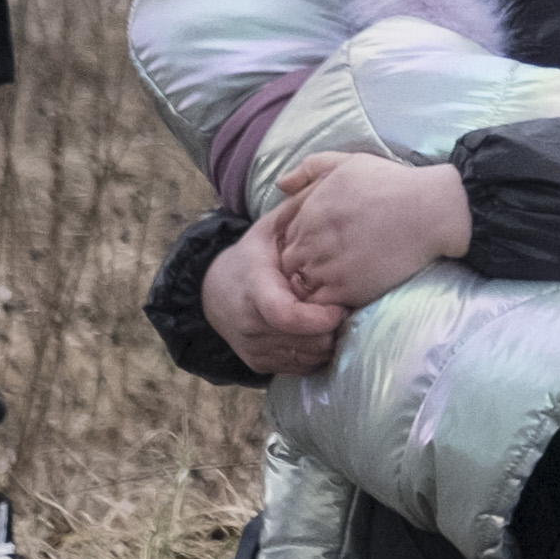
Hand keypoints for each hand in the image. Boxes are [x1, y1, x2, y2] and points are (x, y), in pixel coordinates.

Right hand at [200, 225, 351, 376]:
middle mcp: (250, 325)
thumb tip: (325, 190)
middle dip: (332, 329)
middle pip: (305, 341)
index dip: (318, 318)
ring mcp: (253, 349)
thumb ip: (294, 213)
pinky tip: (318, 332)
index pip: (286, 316)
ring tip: (333, 319)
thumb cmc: (251, 258)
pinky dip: (315, 354)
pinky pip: (299, 368)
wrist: (213, 293)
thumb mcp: (265, 231)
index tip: (341, 308)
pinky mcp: (258, 364)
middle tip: (346, 309)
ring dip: (327, 342)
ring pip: (306, 358)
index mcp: (254, 290)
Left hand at [269, 156, 472, 308]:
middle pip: (290, 262)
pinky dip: (325, 303)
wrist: (430, 211)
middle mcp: (313, 240)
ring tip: (336, 279)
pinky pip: (319, 304)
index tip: (323, 242)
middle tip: (328, 263)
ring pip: (301, 285)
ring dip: (313, 284)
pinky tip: (344, 292)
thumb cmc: (393, 183)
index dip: (303, 240)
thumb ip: (310, 168)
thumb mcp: (348, 162)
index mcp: (309, 211)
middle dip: (304, 263)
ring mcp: (328, 267)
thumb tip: (282, 184)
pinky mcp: (347, 289)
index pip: (287, 236)